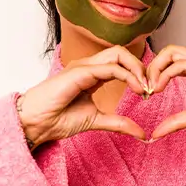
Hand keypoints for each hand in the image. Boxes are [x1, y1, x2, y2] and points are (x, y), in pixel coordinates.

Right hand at [17, 46, 149, 148]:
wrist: (36, 123)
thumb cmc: (57, 118)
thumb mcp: (96, 120)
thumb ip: (118, 123)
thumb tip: (141, 133)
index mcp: (91, 74)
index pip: (120, 62)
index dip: (137, 74)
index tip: (147, 93)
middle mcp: (88, 66)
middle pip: (121, 52)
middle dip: (140, 66)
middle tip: (150, 87)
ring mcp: (83, 66)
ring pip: (117, 54)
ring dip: (136, 69)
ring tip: (144, 88)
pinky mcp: (79, 72)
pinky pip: (109, 68)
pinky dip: (126, 76)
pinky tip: (135, 89)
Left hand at [146, 45, 185, 139]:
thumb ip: (177, 120)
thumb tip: (156, 132)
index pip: (168, 61)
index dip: (153, 74)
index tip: (146, 93)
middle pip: (167, 52)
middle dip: (150, 67)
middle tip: (144, 88)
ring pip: (171, 52)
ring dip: (155, 69)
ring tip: (151, 89)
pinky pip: (181, 64)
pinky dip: (165, 74)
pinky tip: (160, 88)